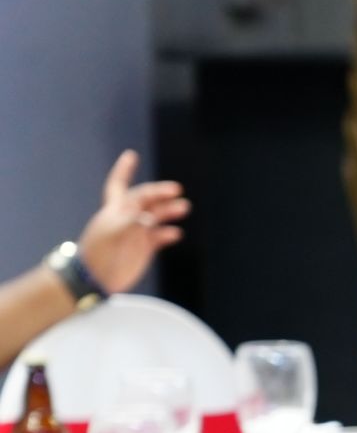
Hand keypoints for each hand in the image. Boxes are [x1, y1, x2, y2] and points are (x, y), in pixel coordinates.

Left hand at [76, 151, 189, 294]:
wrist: (96, 277)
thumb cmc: (99, 252)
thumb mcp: (111, 234)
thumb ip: (129, 223)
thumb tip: (148, 219)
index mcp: (115, 210)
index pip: (119, 184)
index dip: (124, 170)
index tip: (131, 155)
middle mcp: (127, 218)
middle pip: (146, 199)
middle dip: (159, 192)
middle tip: (176, 190)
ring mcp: (136, 233)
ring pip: (156, 216)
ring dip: (169, 211)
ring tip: (184, 208)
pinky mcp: (144, 248)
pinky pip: (160, 236)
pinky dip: (168, 233)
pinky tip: (176, 233)